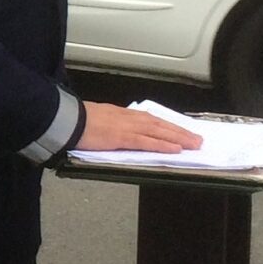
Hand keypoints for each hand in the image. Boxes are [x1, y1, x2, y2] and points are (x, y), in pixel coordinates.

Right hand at [79, 101, 202, 152]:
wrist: (65, 118)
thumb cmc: (77, 119)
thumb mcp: (99, 118)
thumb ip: (113, 124)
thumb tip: (121, 130)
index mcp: (123, 114)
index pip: (152, 119)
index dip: (169, 126)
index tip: (182, 130)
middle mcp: (129, 118)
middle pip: (160, 124)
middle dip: (180, 131)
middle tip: (197, 139)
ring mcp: (126, 127)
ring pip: (158, 132)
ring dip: (178, 138)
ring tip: (194, 144)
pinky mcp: (121, 138)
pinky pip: (146, 142)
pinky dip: (162, 145)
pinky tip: (175, 149)